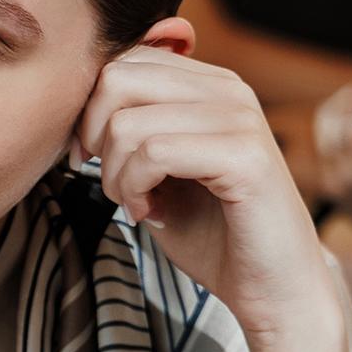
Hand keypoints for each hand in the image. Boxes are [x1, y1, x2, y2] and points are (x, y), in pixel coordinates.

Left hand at [77, 46, 340, 351]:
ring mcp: (240, 119)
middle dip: (93, 136)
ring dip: (113, 174)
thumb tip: (78, 107)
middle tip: (109, 181)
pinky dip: (133, 188)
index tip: (87, 157)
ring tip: (133, 203)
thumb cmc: (214, 236)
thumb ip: (132, 132)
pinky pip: (154, 152)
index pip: (125, 61)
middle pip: (118, 79)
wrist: (273, 290)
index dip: (90, 110)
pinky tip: (146, 213)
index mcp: (210, 85)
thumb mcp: (161, 173)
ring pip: (128, 122)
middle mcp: (229, 90)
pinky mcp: (245, 156)